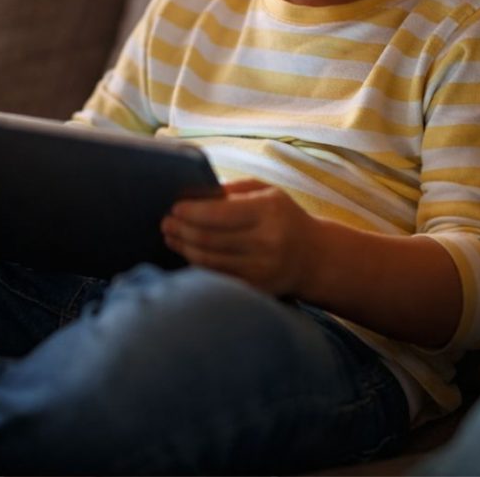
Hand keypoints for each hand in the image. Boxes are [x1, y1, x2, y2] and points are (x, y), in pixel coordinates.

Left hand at [161, 179, 315, 295]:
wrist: (314, 257)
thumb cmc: (284, 217)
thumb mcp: (267, 192)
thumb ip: (233, 190)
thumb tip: (195, 194)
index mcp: (268, 212)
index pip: (219, 214)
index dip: (192, 212)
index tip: (174, 208)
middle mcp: (266, 243)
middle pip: (209, 239)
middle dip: (182, 230)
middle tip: (165, 222)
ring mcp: (262, 269)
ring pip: (210, 261)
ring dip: (184, 248)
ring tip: (170, 236)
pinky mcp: (257, 289)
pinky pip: (218, 277)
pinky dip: (197, 265)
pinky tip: (187, 253)